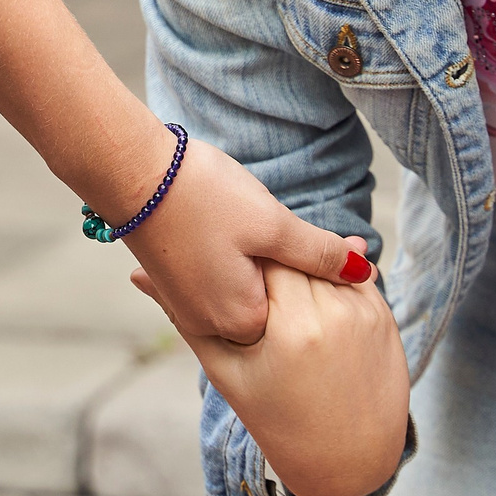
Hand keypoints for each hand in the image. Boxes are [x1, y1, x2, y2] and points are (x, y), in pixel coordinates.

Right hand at [111, 137, 372, 344]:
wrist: (130, 170)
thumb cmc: (202, 194)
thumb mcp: (272, 223)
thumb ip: (319, 253)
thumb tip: (364, 270)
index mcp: (240, 320)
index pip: (303, 311)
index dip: (317, 270)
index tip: (309, 233)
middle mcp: (211, 324)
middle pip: (274, 304)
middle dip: (287, 269)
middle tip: (264, 221)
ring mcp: (190, 306)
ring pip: (247, 290)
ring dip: (258, 262)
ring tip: (238, 218)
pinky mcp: (175, 283)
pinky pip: (220, 282)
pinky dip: (233, 260)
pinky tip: (223, 226)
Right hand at [134, 258, 408, 495]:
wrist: (348, 460)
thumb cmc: (274, 419)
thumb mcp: (226, 371)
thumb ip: (185, 315)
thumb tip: (136, 273)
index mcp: (285, 327)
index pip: (258, 260)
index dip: (240, 256)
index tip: (228, 259)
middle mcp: (328, 314)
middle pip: (293, 258)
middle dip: (271, 258)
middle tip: (255, 269)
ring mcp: (362, 315)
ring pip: (322, 262)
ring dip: (302, 267)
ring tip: (285, 291)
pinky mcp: (385, 317)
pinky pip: (352, 276)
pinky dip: (332, 280)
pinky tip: (317, 301)